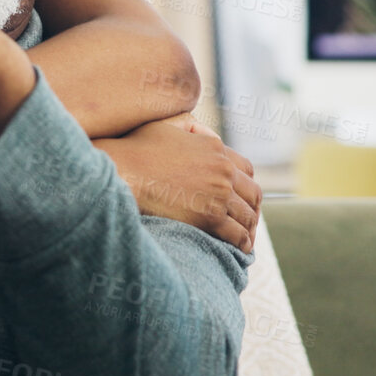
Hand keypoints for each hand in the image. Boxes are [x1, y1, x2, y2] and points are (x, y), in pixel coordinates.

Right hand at [96, 120, 260, 251]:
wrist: (124, 170)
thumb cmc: (136, 149)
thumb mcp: (166, 126)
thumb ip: (188, 127)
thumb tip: (202, 133)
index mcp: (215, 148)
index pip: (246, 169)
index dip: (245, 185)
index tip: (241, 197)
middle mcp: (223, 170)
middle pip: (252, 193)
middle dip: (251, 208)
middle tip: (247, 221)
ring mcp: (219, 193)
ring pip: (247, 215)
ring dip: (248, 228)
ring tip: (245, 239)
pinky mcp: (210, 216)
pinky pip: (237, 233)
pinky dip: (242, 243)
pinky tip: (241, 248)